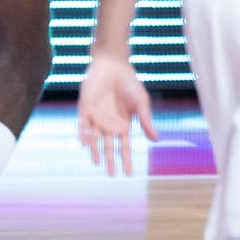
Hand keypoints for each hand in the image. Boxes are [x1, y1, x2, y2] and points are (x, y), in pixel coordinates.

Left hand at [76, 55, 156, 177]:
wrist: (113, 65)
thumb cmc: (129, 83)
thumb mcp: (141, 103)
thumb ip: (146, 121)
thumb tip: (156, 140)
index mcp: (122, 125)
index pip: (123, 147)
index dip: (126, 159)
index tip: (129, 174)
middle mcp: (108, 125)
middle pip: (108, 147)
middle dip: (110, 160)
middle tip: (112, 175)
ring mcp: (95, 118)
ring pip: (94, 139)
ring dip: (95, 150)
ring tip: (98, 161)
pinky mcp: (85, 109)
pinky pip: (83, 124)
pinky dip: (84, 133)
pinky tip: (86, 143)